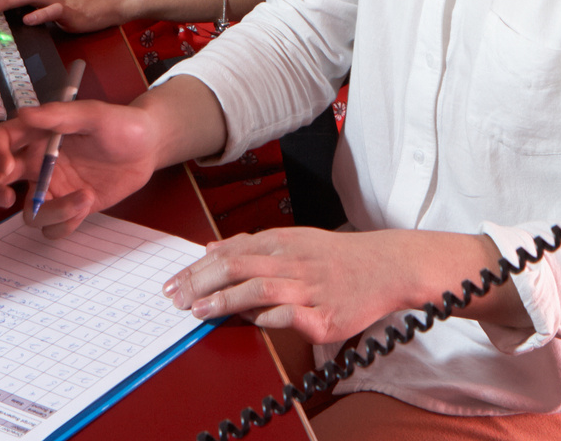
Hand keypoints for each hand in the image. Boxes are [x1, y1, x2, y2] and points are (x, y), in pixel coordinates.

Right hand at [0, 96, 163, 232]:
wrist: (149, 147)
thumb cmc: (121, 124)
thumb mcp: (94, 114)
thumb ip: (59, 115)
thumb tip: (24, 113)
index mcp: (37, 135)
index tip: (5, 167)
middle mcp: (37, 163)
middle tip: (6, 197)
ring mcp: (52, 188)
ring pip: (29, 212)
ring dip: (53, 211)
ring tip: (84, 197)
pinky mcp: (69, 207)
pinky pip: (53, 227)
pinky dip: (66, 223)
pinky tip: (87, 204)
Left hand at [165, 227, 493, 342]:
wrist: (387, 267)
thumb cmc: (339, 257)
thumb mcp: (294, 239)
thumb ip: (251, 245)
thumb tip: (210, 249)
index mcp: (283, 242)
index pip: (230, 252)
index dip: (198, 268)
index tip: (173, 283)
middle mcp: (293, 261)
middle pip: (238, 267)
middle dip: (201, 283)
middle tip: (176, 298)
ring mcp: (309, 288)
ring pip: (259, 289)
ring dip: (225, 301)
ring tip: (200, 311)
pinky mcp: (325, 316)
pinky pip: (290, 316)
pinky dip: (268, 318)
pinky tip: (251, 322)